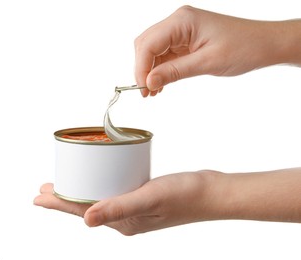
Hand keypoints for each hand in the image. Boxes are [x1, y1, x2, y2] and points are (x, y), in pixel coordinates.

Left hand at [34, 171, 220, 234]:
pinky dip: (102, 182)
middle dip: (66, 197)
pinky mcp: (144, 196)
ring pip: (101, 197)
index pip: (84, 212)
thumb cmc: (185, 196)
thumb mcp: (150, 198)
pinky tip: (101, 175)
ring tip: (69, 181)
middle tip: (47, 188)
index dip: (60, 203)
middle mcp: (127, 218)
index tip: (39, 196)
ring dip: (83, 189)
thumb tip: (85, 220)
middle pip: (88, 205)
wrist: (210, 192)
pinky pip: (116, 189)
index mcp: (124, 223)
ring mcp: (136, 207)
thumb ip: (119, 208)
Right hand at [134, 5, 300, 95]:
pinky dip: (160, 69)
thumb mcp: (206, 63)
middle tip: (147, 92)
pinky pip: (165, 54)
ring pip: (153, 50)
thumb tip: (149, 82)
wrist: (264, 44)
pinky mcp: (186, 40)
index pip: (148, 44)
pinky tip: (162, 83)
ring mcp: (182, 30)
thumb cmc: (243, 48)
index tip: (143, 88)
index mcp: (182, 21)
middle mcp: (179, 22)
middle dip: (143, 69)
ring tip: (154, 91)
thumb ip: (174, 71)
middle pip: (146, 44)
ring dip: (150, 70)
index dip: (141, 68)